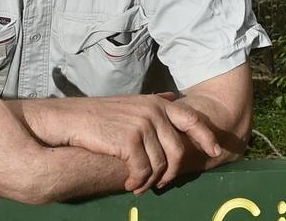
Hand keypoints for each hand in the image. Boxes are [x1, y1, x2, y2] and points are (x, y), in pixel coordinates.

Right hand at [44, 92, 221, 193]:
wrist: (70, 120)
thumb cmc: (99, 116)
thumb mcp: (131, 104)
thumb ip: (153, 105)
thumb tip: (174, 99)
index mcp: (157, 102)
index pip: (192, 118)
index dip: (206, 136)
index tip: (215, 151)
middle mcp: (154, 111)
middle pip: (178, 150)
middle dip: (172, 173)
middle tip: (161, 184)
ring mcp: (143, 124)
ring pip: (161, 164)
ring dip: (151, 181)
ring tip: (139, 186)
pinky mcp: (130, 139)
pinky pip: (145, 170)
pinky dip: (139, 181)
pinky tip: (130, 184)